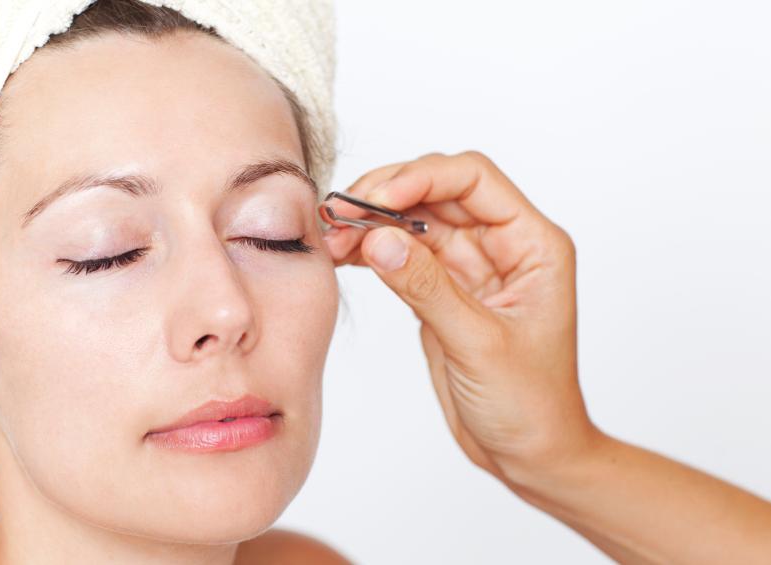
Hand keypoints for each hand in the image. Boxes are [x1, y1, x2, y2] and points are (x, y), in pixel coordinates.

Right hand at [322, 151, 601, 481]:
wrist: (529, 452)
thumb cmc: (531, 404)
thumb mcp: (479, 345)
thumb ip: (428, 288)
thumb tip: (379, 238)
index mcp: (533, 245)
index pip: (474, 179)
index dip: (422, 177)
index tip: (375, 199)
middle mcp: (502, 245)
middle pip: (437, 191)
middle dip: (385, 197)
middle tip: (339, 217)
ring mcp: (468, 266)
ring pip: (413, 221)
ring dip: (370, 223)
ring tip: (331, 238)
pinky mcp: (441, 290)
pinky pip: (402, 255)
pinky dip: (371, 250)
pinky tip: (342, 254)